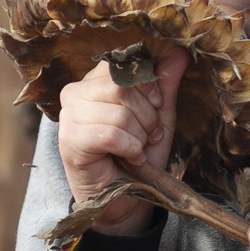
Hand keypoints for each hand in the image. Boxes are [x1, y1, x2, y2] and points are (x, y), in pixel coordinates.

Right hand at [56, 48, 189, 235]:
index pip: (124, 65)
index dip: (148, 87)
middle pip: (122, 87)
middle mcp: (75, 92)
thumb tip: (180, 52)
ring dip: (138, 136)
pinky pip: (110, 134)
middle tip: (148, 136)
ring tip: (136, 149)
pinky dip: (130, 150)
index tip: (156, 107)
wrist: (125, 198)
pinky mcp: (70, 141)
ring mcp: (68, 116)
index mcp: (95, 81)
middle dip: (146, 116)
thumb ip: (165, 84)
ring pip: (118, 112)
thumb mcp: (158, 116)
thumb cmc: (138, 154)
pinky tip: (128, 159)